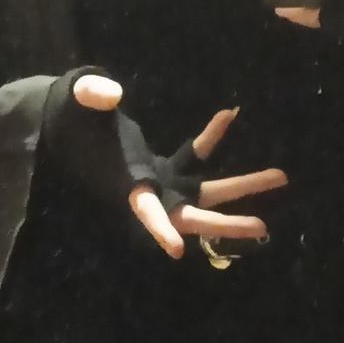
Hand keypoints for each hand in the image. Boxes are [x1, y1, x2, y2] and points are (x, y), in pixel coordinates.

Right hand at [73, 74, 287, 260]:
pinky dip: (211, 139)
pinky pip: (194, 158)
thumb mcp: (74, 101)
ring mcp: (159, 182)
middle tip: (262, 227)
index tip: (176, 250)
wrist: (63, 124)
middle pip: (192, 215)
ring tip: (280, 176)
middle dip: (226, 223)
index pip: (143, 210)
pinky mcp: (164, 168)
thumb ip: (90, 94)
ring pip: (205, 193)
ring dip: (241, 187)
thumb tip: (109, 93)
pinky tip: (229, 114)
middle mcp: (148, 190)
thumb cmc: (66, 116)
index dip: (158, 229)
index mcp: (124, 183)